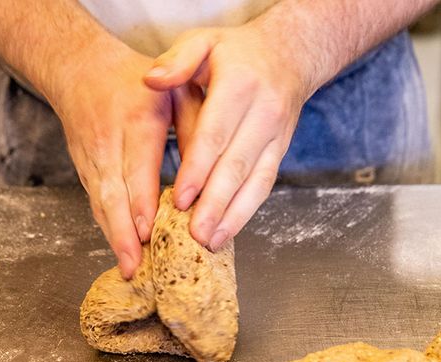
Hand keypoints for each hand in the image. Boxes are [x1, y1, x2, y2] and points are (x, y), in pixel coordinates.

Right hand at [45, 36, 199, 278]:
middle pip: (113, 193)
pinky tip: (121, 250)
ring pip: (100, 203)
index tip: (149, 231)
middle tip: (136, 266)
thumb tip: (211, 171)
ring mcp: (91, 157)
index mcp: (137, 118)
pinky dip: (107, 228)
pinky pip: (95, 203)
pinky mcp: (83, 169)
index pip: (138, 165)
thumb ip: (197, 126)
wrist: (81, 70)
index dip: (141, 201)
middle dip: (123, 233)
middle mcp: (109, 141)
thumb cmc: (138, 79)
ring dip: (114, 237)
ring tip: (129, 268)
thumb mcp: (176, 89)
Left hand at [144, 23, 313, 250]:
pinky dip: (246, 211)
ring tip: (211, 242)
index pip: (215, 133)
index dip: (198, 169)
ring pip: (254, 181)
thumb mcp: (204, 41)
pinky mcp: (280, 151)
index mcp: (239, 85)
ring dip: (233, 215)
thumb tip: (150, 80)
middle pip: (236, 164)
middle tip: (194, 233)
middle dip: (215, 202)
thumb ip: (176, 60)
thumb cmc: (237, 51)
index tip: (181, 198)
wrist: (291, 54)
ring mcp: (276, 135)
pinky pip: (264, 185)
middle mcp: (263, 113)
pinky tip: (227, 232)